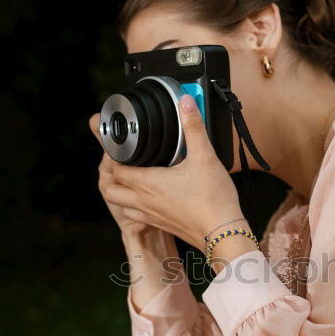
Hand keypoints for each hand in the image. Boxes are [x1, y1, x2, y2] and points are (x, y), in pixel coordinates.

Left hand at [87, 95, 243, 251]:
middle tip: (124, 162)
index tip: (121, 147)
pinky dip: (136, 205)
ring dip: (122, 192)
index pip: (115, 169)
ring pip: (122, 205)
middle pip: (111, 189)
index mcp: (148, 183)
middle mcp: (144, 201)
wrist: (223, 234)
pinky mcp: (162, 225)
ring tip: (134, 178)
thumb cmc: (213, 199)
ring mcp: (152, 216)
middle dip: (112, 175)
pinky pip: (138, 215)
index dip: (113, 157)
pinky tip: (152, 196)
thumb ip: (193, 127)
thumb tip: (185, 101)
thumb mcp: (205, 157)